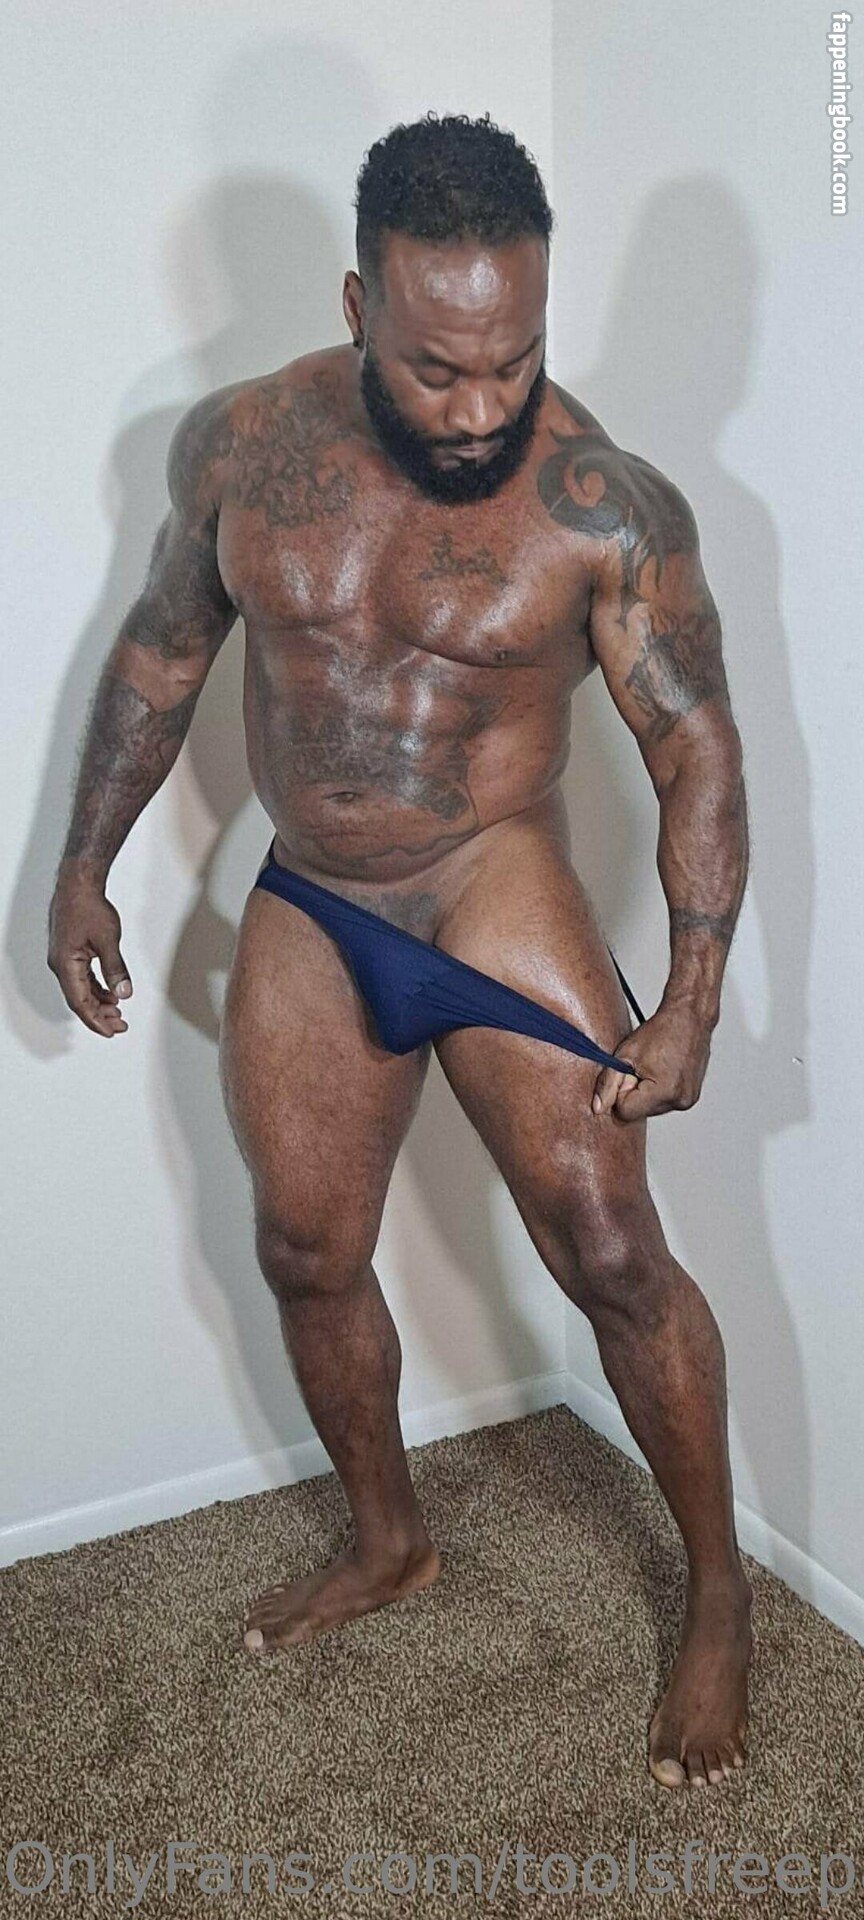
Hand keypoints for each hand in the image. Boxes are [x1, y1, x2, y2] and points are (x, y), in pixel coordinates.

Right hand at [47, 874, 132, 1036]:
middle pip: (80, 999)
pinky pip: (81, 978)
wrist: (77, 883)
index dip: (95, 1020)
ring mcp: (63, 959)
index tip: (111, 1032)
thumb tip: (123, 994)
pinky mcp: (69, 952)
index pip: (80, 1002)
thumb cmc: (88, 907)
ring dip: (98, 1002)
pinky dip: (95, 988)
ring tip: (117, 1013)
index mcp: (66, 965)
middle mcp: (60, 965)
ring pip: (81, 990)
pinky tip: (109, 994)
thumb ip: (115, 970)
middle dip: (100, 1015)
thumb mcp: (108, 940)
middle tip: (120, 1026)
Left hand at [591, 1006, 712, 1121]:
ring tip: (653, 1067)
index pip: (626, 1112)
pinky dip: (658, 1091)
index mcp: (664, 1092)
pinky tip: (662, 1071)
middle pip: (639, 1112)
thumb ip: (608, 1084)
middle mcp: (679, 1100)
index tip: (628, 1073)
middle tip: (641, 1068)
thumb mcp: (625, 1055)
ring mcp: (687, 1100)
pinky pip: (664, 1103)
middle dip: (633, 1093)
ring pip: (651, 1109)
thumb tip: (598, 1108)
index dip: (620, 1092)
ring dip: (646, 1093)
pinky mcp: (691, 1098)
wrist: (689, 1018)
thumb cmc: (660, 1031)